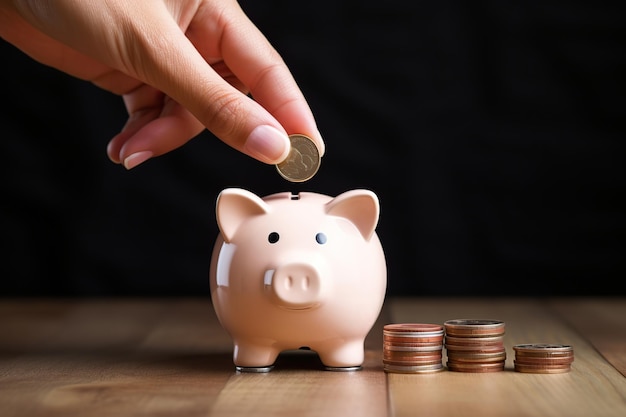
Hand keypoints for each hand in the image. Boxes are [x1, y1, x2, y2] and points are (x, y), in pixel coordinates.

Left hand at [0, 0, 323, 168]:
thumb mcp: (153, 49)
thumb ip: (214, 101)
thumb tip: (270, 142)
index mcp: (216, 11)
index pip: (268, 72)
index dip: (290, 115)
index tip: (309, 155)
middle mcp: (197, 34)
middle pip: (225, 100)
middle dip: (199, 131)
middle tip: (169, 147)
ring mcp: (167, 57)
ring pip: (188, 115)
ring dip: (161, 138)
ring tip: (130, 148)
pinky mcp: (137, 73)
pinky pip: (156, 116)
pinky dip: (143, 136)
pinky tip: (124, 146)